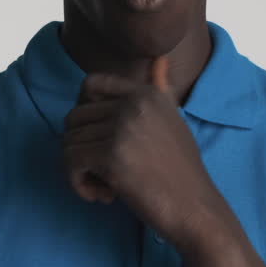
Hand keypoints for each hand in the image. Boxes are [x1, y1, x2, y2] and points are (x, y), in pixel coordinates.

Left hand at [62, 55, 226, 245]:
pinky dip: (78, 183)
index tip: (95, 138)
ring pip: (69, 141)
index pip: (90, 82)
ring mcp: (123, 127)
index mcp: (146, 93)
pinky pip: (71, 161)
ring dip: (81, 170)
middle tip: (105, 174)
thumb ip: (160, 89)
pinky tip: (103, 196)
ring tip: (106, 188)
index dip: (82, 110)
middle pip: (74, 116)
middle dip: (82, 148)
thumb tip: (160, 57)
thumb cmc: (181, 171)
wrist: (196, 209)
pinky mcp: (112, 155)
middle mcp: (134, 103)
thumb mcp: (173, 121)